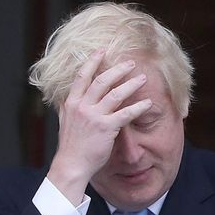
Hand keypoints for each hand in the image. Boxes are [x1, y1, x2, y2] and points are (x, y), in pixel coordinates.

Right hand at [46, 51, 153, 204]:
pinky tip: (148, 103)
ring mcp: (94, 116)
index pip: (82, 76)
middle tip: (131, 63)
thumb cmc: (72, 145)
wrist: (71, 164)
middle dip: (118, 69)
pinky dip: (138, 107)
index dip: (92, 61)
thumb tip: (68, 98)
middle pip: (102, 81)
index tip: (102, 50)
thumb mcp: (66, 121)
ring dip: (131, 84)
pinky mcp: (106, 127)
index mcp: (71, 102)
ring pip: (115, 94)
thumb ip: (68, 108)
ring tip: (142, 78)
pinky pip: (126, 113)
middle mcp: (81, 106)